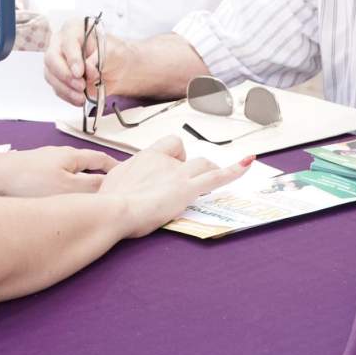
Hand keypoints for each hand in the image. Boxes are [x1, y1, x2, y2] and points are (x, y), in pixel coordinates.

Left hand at [0, 146, 120, 195]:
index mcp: (71, 156)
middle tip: (108, 196)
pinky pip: (52, 185)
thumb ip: (92, 188)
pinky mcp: (27, 177)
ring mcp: (41, 166)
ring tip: (84, 206)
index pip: (101, 159)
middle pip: (85, 168)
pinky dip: (61, 195)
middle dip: (97, 181)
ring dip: (78, 191)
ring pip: (67, 178)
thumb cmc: (27, 181)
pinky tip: (56, 207)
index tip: (128, 177)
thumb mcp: (68, 187)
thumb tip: (114, 189)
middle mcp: (57, 157)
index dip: (116, 168)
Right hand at [43, 18, 133, 106]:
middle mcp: (60, 43)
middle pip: (51, 58)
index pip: (67, 41)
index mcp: (74, 29)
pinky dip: (67, 96)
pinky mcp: (57, 78)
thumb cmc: (114, 55)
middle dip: (65, 75)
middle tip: (81, 85)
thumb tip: (88, 69)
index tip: (79, 72)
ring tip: (82, 96)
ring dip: (66, 89)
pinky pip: (56, 88)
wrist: (115, 70)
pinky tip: (79, 99)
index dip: (72, 58)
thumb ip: (101, 57)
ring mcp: (56, 61)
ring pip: (51, 75)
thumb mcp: (114, 52)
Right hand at [99, 136, 253, 236]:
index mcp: (144, 158)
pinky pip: (216, 177)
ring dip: (207, 170)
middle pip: (184, 152)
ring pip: (202, 164)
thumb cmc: (107, 202)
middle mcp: (162, 160)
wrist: (112, 210)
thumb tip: (115, 184)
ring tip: (206, 183)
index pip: (168, 145)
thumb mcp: (111, 185)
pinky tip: (248, 163)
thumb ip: (120, 180)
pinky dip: (235, 170)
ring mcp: (177, 174)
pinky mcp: (187, 189)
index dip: (173, 155)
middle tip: (177, 185)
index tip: (170, 169)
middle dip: (186, 165)